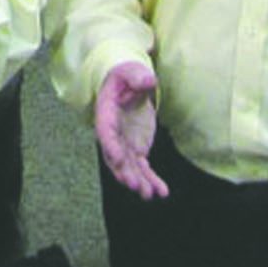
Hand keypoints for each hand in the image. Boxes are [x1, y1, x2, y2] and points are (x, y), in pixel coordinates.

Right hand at [94, 61, 167, 198]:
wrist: (127, 85)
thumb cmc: (126, 76)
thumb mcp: (130, 71)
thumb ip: (138, 76)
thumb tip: (148, 81)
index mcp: (106, 113)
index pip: (105, 132)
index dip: (110, 146)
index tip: (118, 159)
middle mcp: (112, 134)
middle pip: (116, 156)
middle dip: (125, 172)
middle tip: (136, 186)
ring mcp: (124, 144)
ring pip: (129, 167)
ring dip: (139, 181)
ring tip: (150, 194)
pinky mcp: (136, 150)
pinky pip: (142, 168)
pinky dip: (151, 180)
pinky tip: (162, 192)